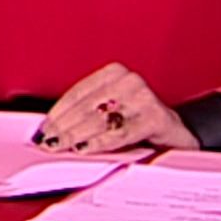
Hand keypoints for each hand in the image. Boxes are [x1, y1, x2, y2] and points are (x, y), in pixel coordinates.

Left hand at [33, 62, 198, 154]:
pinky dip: (100, 141)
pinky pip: (121, 131)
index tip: (43, 127)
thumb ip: (86, 113)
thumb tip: (52, 127)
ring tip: (62, 146)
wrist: (177, 137)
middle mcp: (130, 80)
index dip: (58, 112)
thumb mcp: (111, 111)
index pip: (78, 92)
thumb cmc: (138, 124)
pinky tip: (85, 148)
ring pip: (101, 118)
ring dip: (76, 134)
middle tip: (48, 141)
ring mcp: (144, 97)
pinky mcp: (156, 116)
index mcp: (114, 73)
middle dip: (64, 126)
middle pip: (87, 106)